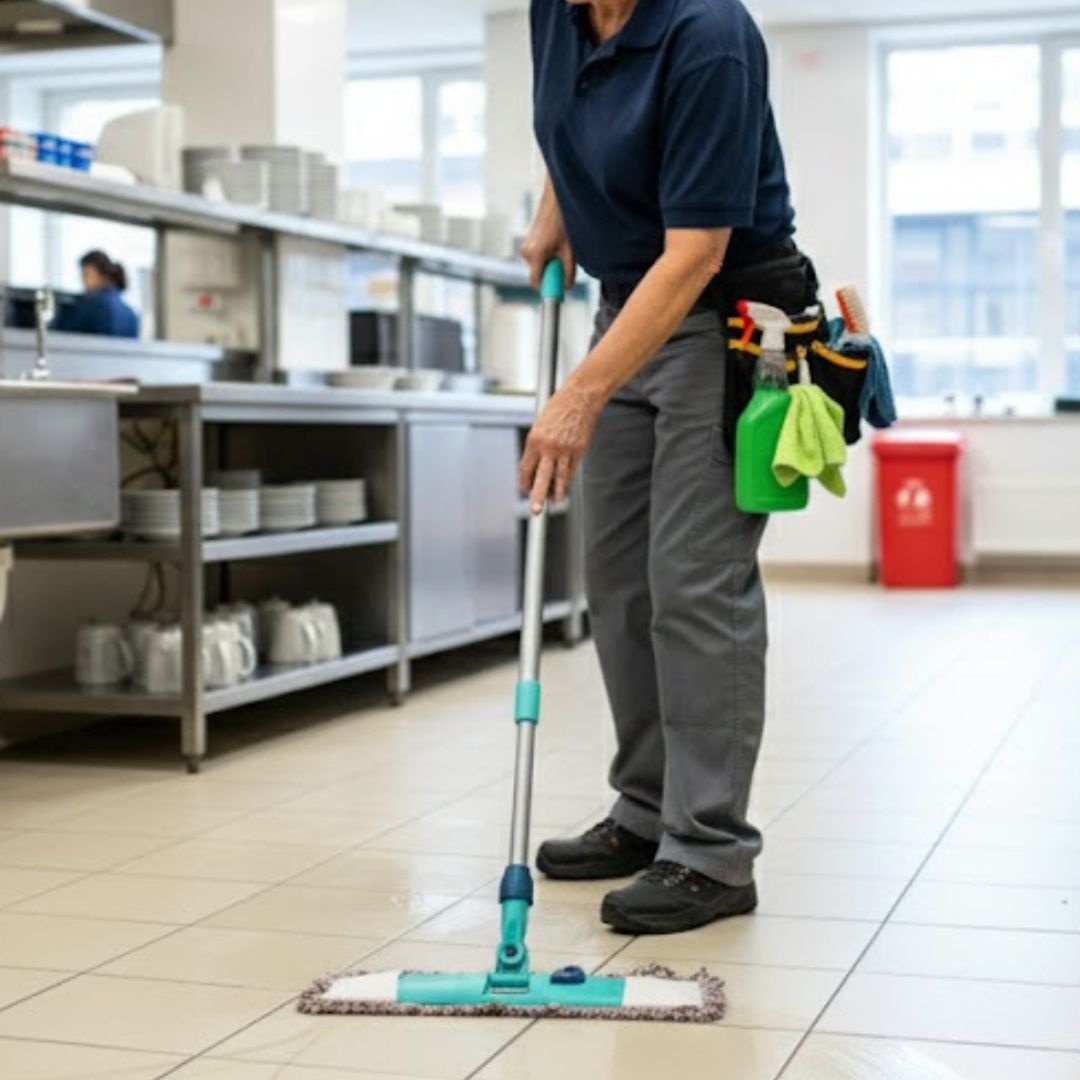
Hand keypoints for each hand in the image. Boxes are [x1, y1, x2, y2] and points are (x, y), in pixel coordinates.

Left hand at [519, 384, 600, 512]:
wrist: (580, 397)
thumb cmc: (558, 408)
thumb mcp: (540, 425)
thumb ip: (536, 446)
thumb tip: (534, 465)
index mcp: (535, 440)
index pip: (526, 467)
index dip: (524, 481)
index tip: (523, 489)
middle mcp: (549, 447)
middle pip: (542, 477)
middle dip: (537, 495)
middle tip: (535, 510)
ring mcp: (566, 450)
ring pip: (560, 477)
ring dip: (556, 492)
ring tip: (554, 503)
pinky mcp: (579, 450)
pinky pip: (571, 469)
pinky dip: (567, 479)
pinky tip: (564, 487)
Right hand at [521, 223, 576, 291]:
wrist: (556, 202)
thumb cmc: (563, 224)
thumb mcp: (570, 251)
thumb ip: (568, 272)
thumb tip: (568, 287)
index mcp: (535, 255)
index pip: (536, 282)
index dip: (546, 287)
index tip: (556, 288)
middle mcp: (526, 252)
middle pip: (538, 273)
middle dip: (550, 272)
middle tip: (563, 262)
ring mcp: (524, 247)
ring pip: (537, 265)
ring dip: (548, 262)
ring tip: (559, 248)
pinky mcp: (526, 243)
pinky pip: (536, 257)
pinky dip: (545, 255)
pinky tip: (554, 243)